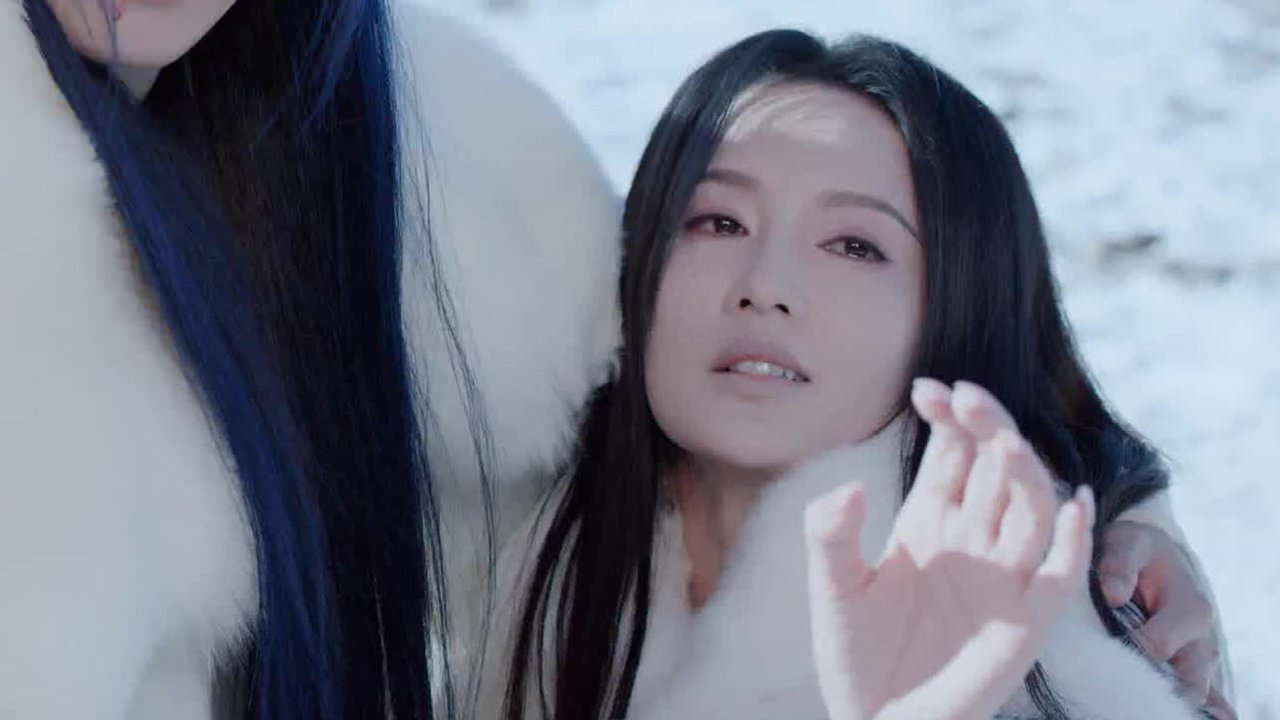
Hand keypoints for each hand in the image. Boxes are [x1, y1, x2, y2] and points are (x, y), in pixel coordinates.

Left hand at [805, 379, 1095, 719]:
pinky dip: (1074, 542)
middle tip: (963, 396)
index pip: (953, 452)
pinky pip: (1062, 577)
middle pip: (997, 466)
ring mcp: (1002, 579)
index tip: (927, 389)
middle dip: (987, 426)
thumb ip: (829, 533)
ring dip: (1026, 471)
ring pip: (1032, 509)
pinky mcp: (1023, 625)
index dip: (949, 417)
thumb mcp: (832, 585)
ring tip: (1003, 440)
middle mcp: (973, 540)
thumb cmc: (854, 654)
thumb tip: (851, 488)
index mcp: (929, 521)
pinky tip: (1073, 505)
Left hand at [1098, 520, 1227, 709]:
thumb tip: (1113, 595)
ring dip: (1157, 694)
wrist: (1147, 553)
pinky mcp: (1187, 668)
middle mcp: (1201, 640)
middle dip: (1149, 684)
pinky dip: (1172, 701)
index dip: (1127, 651)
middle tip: (1111, 680)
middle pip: (1183, 683)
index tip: (1098, 650)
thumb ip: (1119, 563)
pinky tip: (1150, 703)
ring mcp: (1197, 659)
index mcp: (1191, 609)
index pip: (1158, 647)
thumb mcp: (1128, 542)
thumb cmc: (1136, 549)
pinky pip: (1190, 696)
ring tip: (1121, 689)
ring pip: (1186, 693)